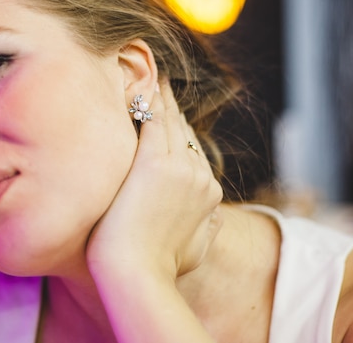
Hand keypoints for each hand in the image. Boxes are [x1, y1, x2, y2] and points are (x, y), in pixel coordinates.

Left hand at [86, 80, 223, 279]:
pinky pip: (151, 120)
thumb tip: (213, 218)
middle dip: (170, 106)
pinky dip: (147, 101)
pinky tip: (141, 86)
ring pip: (169, 121)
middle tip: (159, 84)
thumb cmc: (161, 269)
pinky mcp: (153, 163)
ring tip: (151, 79)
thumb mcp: (198, 250)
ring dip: (159, 97)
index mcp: (210, 193)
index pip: (193, 151)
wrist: (139, 274)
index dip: (179, 130)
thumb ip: (209, 229)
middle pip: (183, 132)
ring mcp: (178, 167)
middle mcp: (199, 174)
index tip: (168, 114)